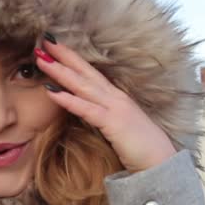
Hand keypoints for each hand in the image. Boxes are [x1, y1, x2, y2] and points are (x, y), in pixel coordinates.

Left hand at [34, 36, 176, 171]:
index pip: (90, 73)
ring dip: (60, 71)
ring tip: (41, 59)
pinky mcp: (114, 123)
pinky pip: (86, 109)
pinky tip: (51, 91)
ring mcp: (116, 108)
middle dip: (63, 55)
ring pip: (82, 85)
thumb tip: (86, 111)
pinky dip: (68, 99)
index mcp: (116, 97)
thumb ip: (104, 116)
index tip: (53, 47)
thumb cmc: (141, 148)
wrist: (163, 163)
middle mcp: (115, 97)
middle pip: (85, 71)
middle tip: (43, 42)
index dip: (72, 59)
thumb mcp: (119, 127)